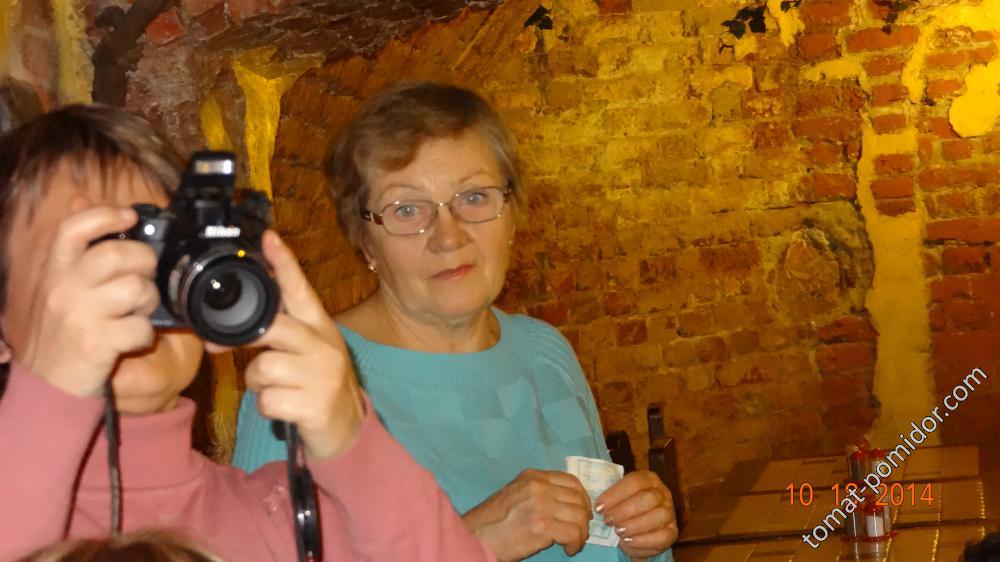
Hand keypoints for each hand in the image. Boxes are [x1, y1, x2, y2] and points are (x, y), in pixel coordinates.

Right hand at [15, 206, 159, 397]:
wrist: (47, 384)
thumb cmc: (60, 330)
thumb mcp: (56, 283)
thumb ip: (72, 246)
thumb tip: (81, 198)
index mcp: (53, 271)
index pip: (73, 228)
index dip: (105, 215)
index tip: (130, 216)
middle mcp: (62, 288)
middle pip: (116, 255)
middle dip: (144, 263)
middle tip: (144, 276)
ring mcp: (78, 315)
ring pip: (135, 289)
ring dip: (147, 300)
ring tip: (138, 310)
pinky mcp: (96, 343)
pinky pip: (141, 327)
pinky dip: (145, 334)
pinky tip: (133, 337)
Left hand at [243, 230, 364, 458]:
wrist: (349, 428)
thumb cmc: (317, 384)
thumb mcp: (306, 352)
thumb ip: (277, 334)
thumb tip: (225, 329)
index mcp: (320, 327)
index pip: (300, 290)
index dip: (283, 263)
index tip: (268, 237)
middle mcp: (324, 346)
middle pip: (273, 327)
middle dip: (244, 337)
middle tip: (222, 344)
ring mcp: (322, 376)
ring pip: (263, 368)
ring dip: (257, 383)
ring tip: (275, 388)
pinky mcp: (314, 405)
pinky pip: (267, 401)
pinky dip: (266, 407)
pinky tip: (284, 408)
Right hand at [462, 469, 590, 561]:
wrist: (474, 537)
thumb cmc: (491, 521)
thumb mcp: (515, 494)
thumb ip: (538, 493)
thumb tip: (566, 503)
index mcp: (532, 476)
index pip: (571, 481)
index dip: (582, 498)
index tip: (580, 512)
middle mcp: (539, 486)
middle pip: (579, 498)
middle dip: (583, 517)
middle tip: (578, 531)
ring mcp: (541, 505)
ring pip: (580, 516)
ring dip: (581, 533)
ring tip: (572, 543)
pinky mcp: (543, 526)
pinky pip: (574, 533)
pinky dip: (576, 544)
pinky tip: (568, 550)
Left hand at [596, 470, 677, 560]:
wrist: (635, 532)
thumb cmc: (623, 510)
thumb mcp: (616, 498)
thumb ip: (609, 495)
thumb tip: (594, 500)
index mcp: (648, 479)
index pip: (634, 482)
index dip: (615, 495)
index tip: (599, 507)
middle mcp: (662, 493)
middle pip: (647, 498)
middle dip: (624, 511)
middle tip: (608, 521)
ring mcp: (669, 512)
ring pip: (657, 516)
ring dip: (634, 525)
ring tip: (618, 531)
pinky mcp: (672, 532)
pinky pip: (662, 536)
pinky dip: (644, 540)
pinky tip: (628, 541)